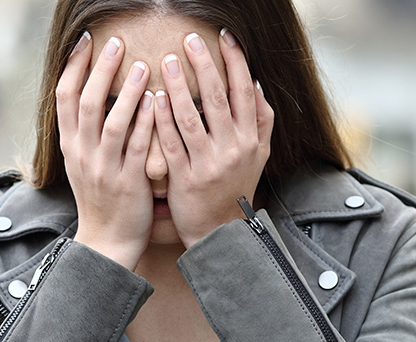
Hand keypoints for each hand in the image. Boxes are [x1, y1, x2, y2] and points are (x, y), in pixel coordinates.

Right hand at [57, 32, 156, 269]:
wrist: (107, 241)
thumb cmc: (101, 198)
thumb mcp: (83, 163)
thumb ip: (86, 131)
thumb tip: (93, 94)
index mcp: (70, 146)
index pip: (63, 97)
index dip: (73, 66)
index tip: (86, 41)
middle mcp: (82, 154)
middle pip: (86, 102)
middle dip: (100, 69)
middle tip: (115, 41)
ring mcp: (104, 168)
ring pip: (112, 122)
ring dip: (126, 91)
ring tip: (141, 64)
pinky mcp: (128, 182)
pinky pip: (136, 147)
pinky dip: (145, 122)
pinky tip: (154, 101)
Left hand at [154, 29, 273, 247]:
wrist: (221, 232)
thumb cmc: (237, 187)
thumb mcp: (259, 155)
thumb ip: (261, 120)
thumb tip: (257, 84)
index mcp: (250, 140)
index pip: (244, 92)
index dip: (236, 62)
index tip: (225, 36)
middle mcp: (232, 149)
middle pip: (218, 99)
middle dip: (204, 65)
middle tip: (189, 39)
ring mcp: (208, 164)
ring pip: (192, 118)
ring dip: (179, 87)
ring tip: (167, 61)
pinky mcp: (184, 179)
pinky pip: (171, 144)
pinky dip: (162, 120)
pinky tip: (154, 98)